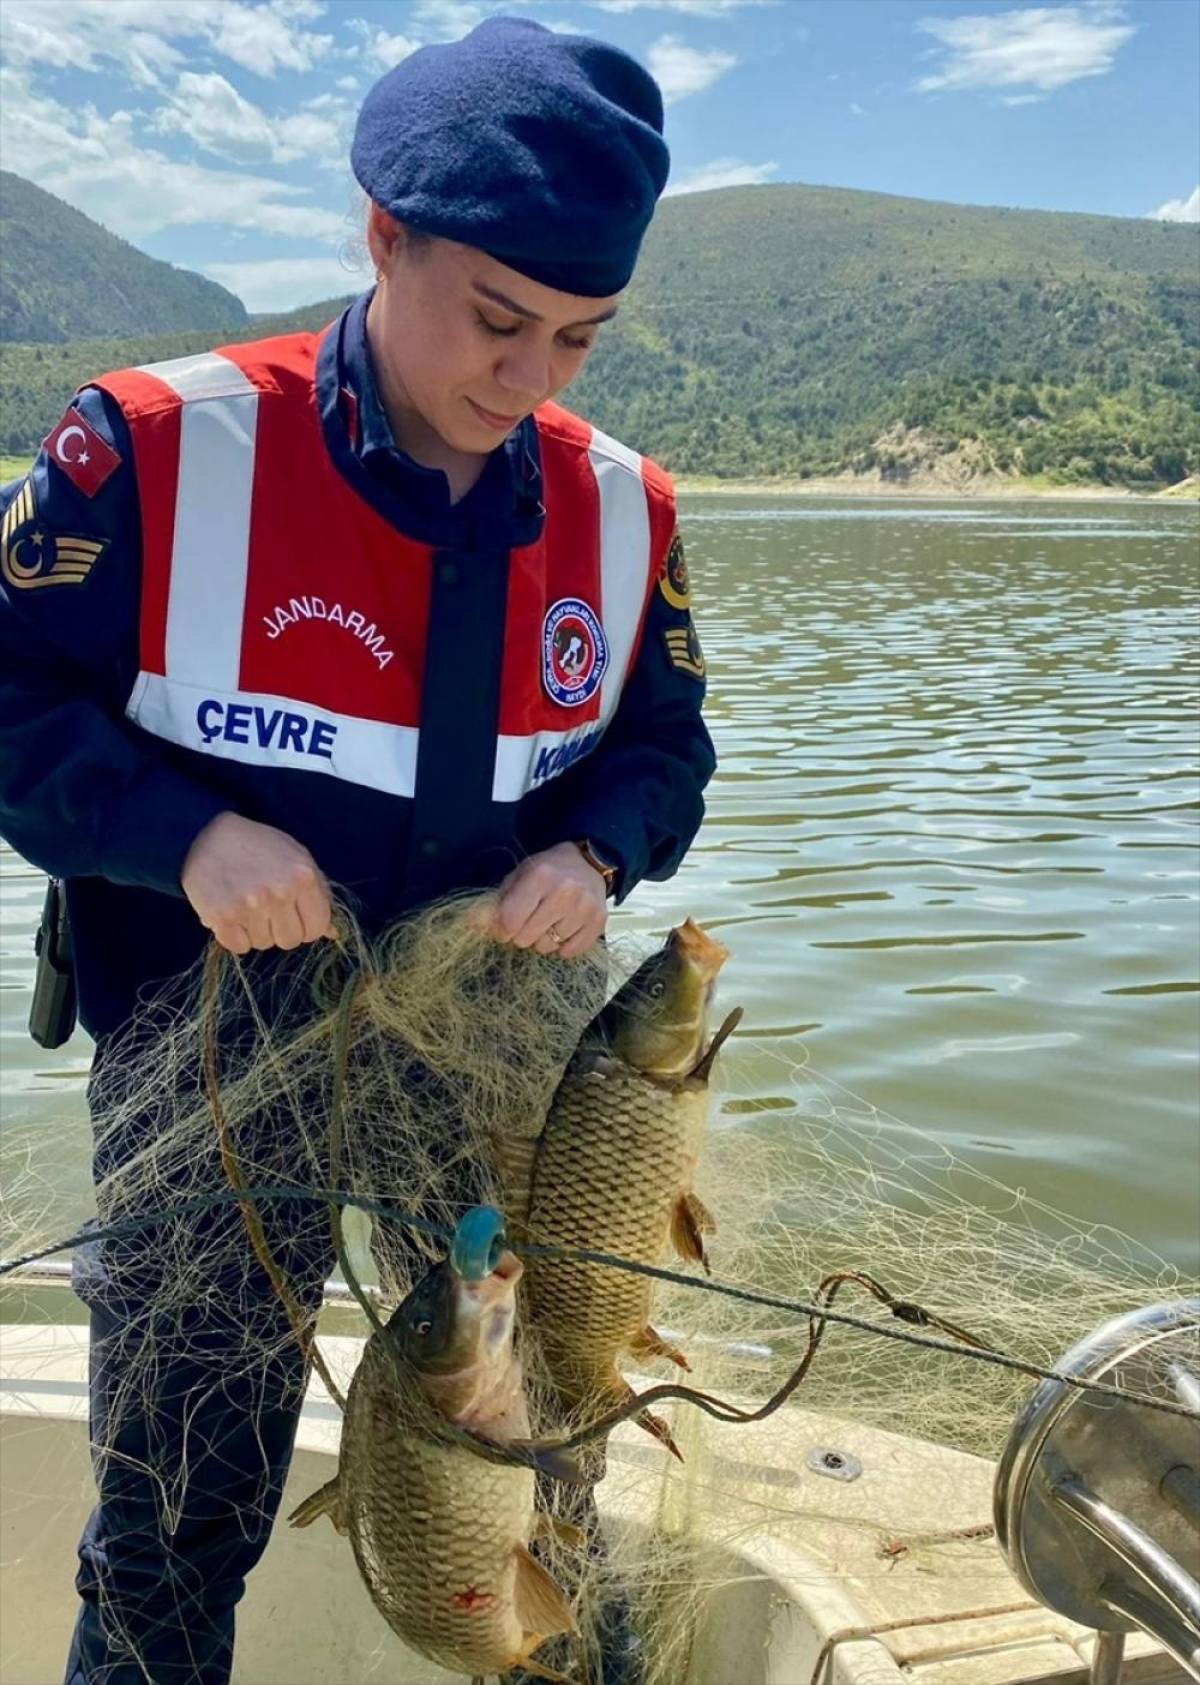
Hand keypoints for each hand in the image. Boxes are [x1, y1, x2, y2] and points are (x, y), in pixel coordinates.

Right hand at [180, 812, 336, 954]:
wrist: (206, 834)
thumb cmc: (258, 846)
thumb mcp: (297, 857)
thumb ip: (319, 893)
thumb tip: (334, 933)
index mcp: (303, 876)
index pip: (317, 928)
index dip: (306, 926)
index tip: (294, 916)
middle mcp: (279, 892)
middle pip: (290, 940)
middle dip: (281, 929)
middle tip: (266, 908)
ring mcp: (250, 905)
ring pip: (264, 944)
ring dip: (256, 930)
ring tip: (246, 903)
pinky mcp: (222, 916)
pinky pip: (239, 946)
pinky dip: (235, 935)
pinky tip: (231, 912)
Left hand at [492, 842, 608, 958]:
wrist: (587, 863)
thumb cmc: (547, 871)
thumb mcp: (519, 876)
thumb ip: (497, 901)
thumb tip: (474, 925)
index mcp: (540, 876)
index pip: (510, 920)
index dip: (502, 929)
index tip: (505, 926)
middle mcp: (564, 892)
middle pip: (527, 938)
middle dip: (522, 934)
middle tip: (528, 922)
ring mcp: (584, 908)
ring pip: (548, 947)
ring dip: (543, 940)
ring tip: (548, 922)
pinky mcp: (598, 922)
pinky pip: (570, 952)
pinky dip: (562, 946)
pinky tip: (563, 929)